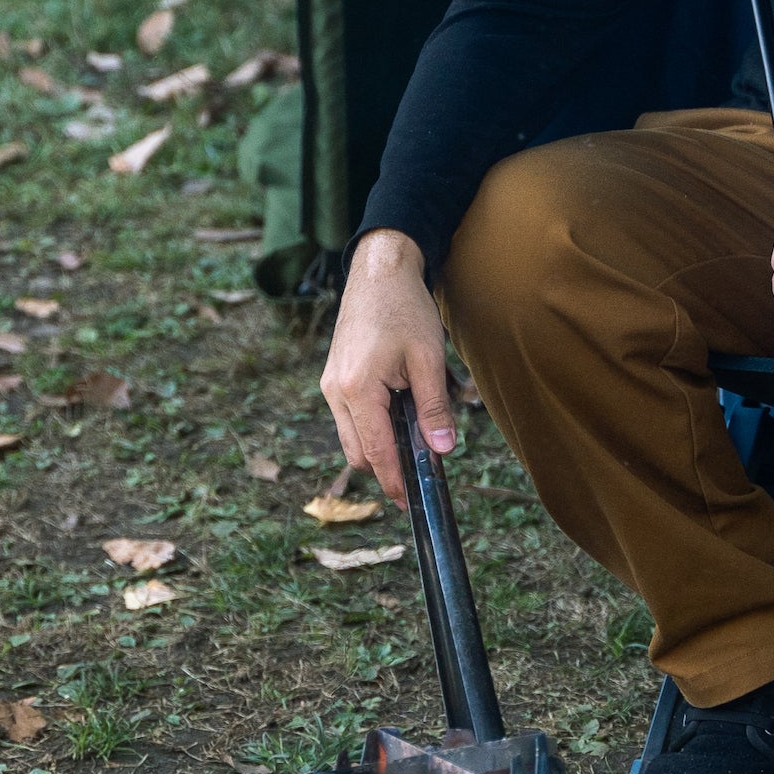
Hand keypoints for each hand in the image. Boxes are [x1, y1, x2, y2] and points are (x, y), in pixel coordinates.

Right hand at [321, 229, 456, 490]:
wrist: (378, 271)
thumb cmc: (404, 309)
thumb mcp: (427, 360)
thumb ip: (434, 408)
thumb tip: (442, 450)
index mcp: (357, 390)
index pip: (376, 452)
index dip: (394, 481)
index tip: (409, 502)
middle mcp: (335, 391)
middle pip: (358, 452)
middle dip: (385, 469)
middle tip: (418, 476)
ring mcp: (331, 384)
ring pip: (350, 436)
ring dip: (378, 447)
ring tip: (412, 445)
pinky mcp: (334, 377)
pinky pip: (349, 417)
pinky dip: (371, 427)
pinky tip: (397, 418)